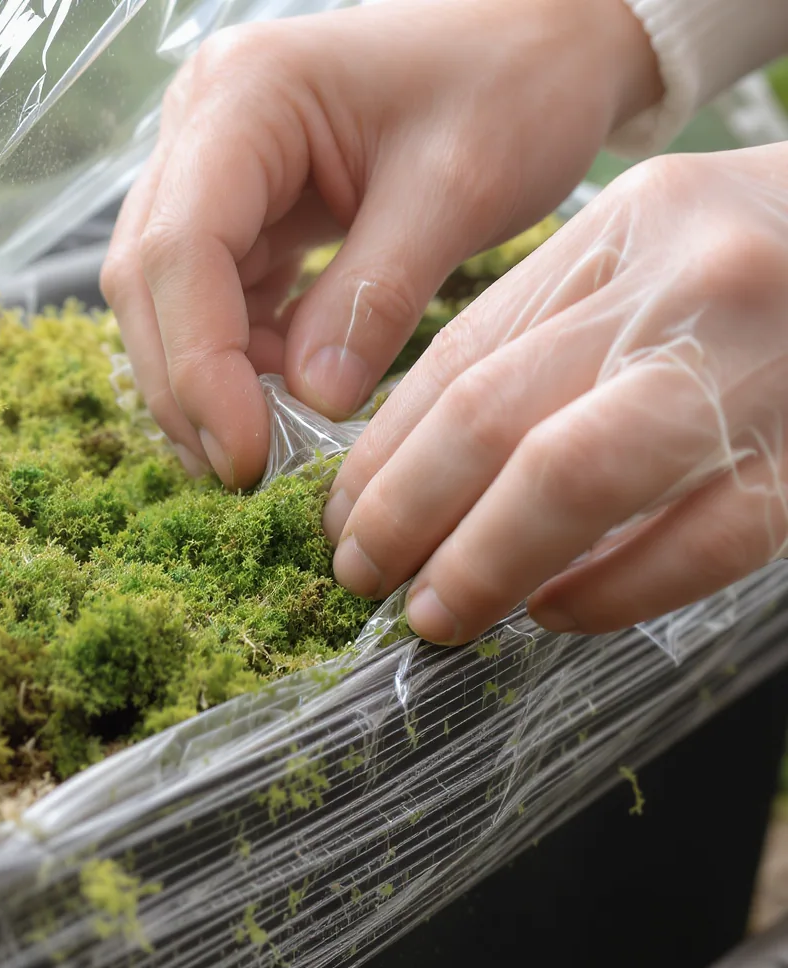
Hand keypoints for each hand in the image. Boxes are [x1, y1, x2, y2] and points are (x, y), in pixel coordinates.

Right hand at [101, 0, 661, 487]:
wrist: (533, 45)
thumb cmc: (511, 86)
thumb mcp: (459, 190)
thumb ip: (378, 297)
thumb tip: (311, 404)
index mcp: (246, 96)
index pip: (180, 248)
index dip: (199, 365)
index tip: (246, 455)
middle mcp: (205, 127)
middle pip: (150, 280)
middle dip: (188, 387)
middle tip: (244, 474)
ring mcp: (216, 168)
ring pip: (169, 298)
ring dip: (206, 382)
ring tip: (264, 448)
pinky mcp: (245, 210)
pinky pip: (216, 299)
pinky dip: (239, 362)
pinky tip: (281, 400)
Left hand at [324, 144, 787, 642]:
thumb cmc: (759, 264)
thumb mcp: (642, 255)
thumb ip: (540, 338)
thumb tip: (420, 464)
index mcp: (621, 231)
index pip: (461, 358)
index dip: (384, 454)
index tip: (341, 519)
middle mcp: (684, 287)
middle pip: (496, 417)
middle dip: (405, 514)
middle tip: (362, 577)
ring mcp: (761, 369)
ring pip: (577, 480)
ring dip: (484, 563)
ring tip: (434, 615)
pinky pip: (701, 542)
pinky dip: (611, 592)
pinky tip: (553, 613)